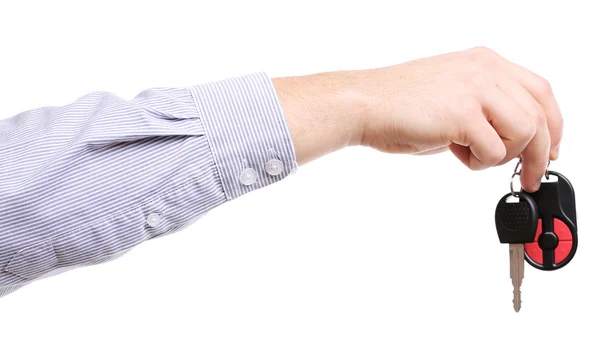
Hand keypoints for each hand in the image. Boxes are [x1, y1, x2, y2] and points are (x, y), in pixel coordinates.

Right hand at [273, 47, 561, 191]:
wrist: (363, 105)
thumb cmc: (398, 105)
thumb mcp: (451, 94)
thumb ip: (484, 108)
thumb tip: (508, 139)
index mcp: (484, 62)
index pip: (540, 91)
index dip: (552, 124)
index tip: (549, 149)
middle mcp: (485, 70)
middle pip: (540, 113)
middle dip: (540, 153)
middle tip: (530, 176)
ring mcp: (475, 90)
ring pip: (525, 132)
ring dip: (504, 155)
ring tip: (473, 156)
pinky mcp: (463, 114)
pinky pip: (494, 151)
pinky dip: (478, 162)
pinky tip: (455, 153)